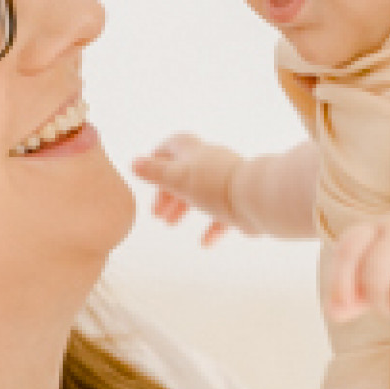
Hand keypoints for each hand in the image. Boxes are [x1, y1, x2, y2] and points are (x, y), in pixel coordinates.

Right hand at [130, 133, 242, 247]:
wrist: (255, 199)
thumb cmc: (213, 186)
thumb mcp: (177, 178)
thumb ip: (155, 172)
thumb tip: (134, 162)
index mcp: (194, 152)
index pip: (172, 145)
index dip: (157, 156)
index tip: (147, 172)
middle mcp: (211, 163)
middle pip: (184, 173)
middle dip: (167, 192)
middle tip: (156, 213)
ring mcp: (227, 182)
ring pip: (200, 193)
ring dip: (183, 208)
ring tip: (170, 225)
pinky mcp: (240, 201)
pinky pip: (222, 213)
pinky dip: (211, 227)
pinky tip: (205, 243)